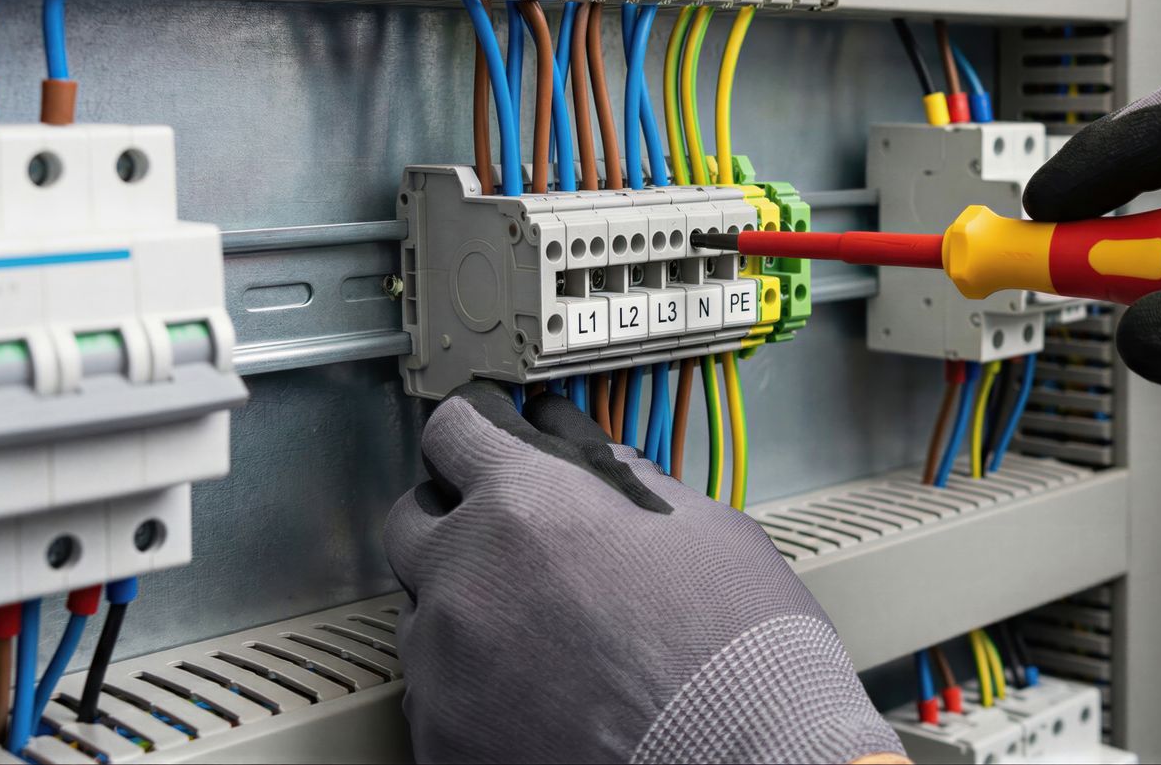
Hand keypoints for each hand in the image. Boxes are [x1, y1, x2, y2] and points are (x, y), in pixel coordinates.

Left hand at [383, 383, 903, 763]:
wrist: (747, 763)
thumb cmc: (738, 655)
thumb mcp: (705, 527)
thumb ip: (626, 480)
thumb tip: (594, 461)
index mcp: (529, 503)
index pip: (455, 429)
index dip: (478, 429)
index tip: (489, 436)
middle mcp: (467, 575)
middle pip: (413, 517)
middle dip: (460, 518)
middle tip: (520, 541)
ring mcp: (445, 663)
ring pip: (421, 609)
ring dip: (469, 606)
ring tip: (546, 634)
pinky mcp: (443, 736)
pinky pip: (435, 691)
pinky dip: (474, 683)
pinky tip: (539, 690)